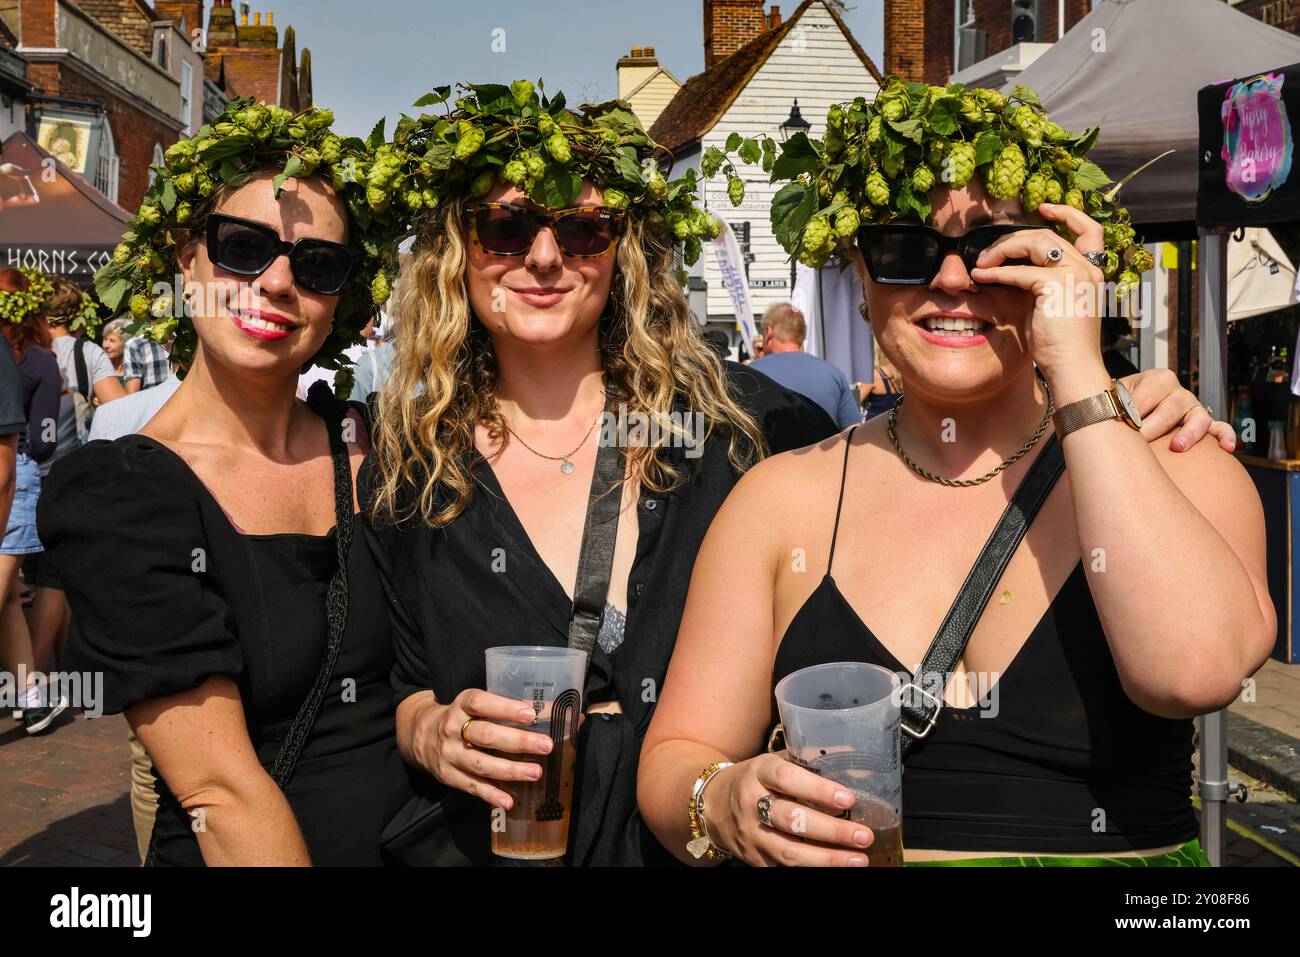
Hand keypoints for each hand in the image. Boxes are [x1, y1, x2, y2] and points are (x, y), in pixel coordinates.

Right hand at [407, 689, 553, 809]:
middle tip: (545, 746)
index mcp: (463, 704)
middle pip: (485, 735)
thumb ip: (518, 709)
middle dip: (517, 742)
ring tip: (536, 772)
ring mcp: (450, 753)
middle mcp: (453, 728)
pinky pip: (471, 786)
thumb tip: (572, 716)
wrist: (422, 735)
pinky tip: (509, 800)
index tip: (530, 714)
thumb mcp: (481, 705)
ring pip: (480, 763)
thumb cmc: (466, 717)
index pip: (482, 702)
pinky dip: (490, 794)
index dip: (505, 707)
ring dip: (510, 770)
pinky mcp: (448, 775)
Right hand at [701, 753, 873, 865]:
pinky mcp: (755, 860)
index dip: (819, 790)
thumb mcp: (775, 762)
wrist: (713, 806)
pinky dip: (813, 869)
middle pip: (792, 820)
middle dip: (832, 831)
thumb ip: (808, 761)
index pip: (787, 780)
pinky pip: (785, 869)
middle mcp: (752, 804)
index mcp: (760, 773)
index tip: (848, 798)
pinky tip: (837, 867)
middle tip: (864, 835)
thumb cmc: (756, 780)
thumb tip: (852, 756)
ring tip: (859, 859)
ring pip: (789, 852)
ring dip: (828, 859)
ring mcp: (752, 835)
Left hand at [968, 202, 1106, 380]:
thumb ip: (1041, 282)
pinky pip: (1020, 270)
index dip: (1067, 213)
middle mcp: (1088, 268)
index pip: (1089, 229)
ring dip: (1003, 250)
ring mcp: (1075, 275)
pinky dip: (997, 271)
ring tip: (981, 263)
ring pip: (1035, 243)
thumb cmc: (1060, 345)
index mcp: (1092, 271)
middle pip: (1048, 235)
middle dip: (1013, 240)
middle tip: (987, 253)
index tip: (1044, 207)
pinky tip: (980, 276)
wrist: (1073, 369)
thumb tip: (1010, 268)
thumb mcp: (1052, 305)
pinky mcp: (1057, 286)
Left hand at [1118, 367, 1236, 452]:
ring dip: (1188, 433)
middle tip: (1137, 443)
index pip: (1144, 398)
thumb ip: (1113, 403)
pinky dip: (1225, 436)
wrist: (1130, 412)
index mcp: (1155, 379)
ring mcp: (1193, 407)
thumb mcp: (1114, 398)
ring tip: (1177, 447)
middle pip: (1168, 410)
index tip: (1118, 427)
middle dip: (1151, 428)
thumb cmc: (1120, 406)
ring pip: (1197, 418)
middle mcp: (1177, 391)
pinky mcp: (1205, 423)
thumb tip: (1101, 415)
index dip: (1130, 415)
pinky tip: (1227, 448)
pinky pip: (1219, 427)